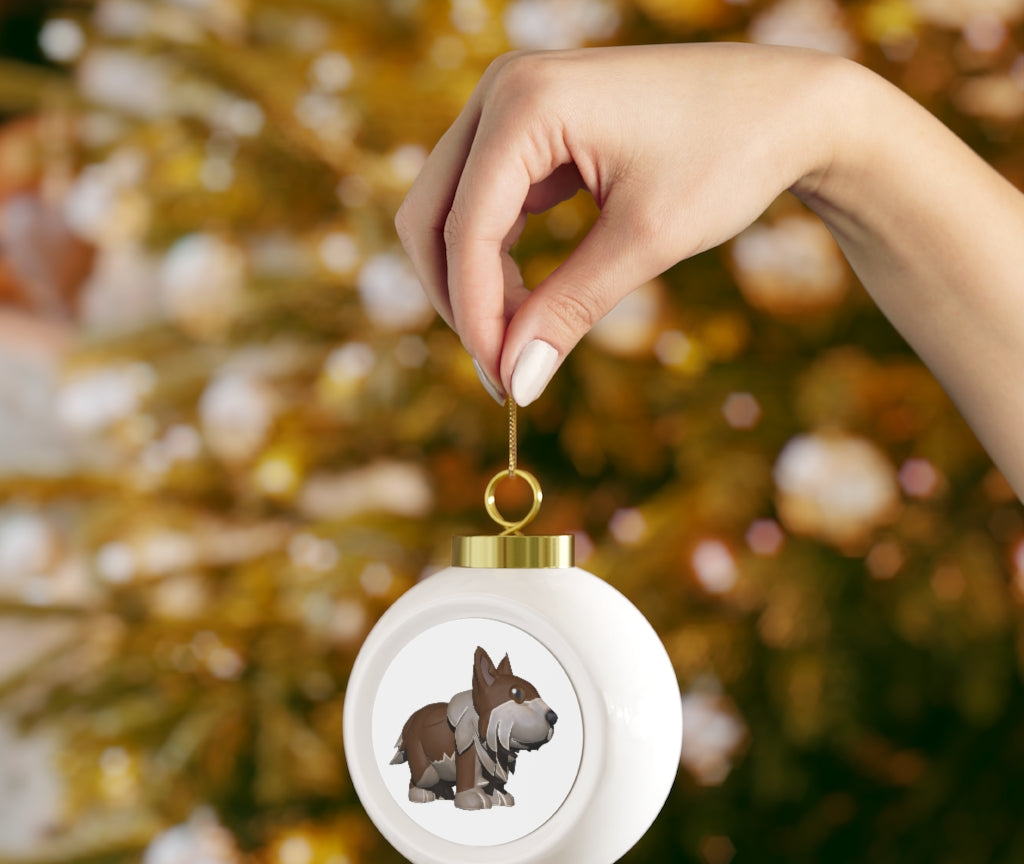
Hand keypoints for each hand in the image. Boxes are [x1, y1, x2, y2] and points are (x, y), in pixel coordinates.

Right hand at [395, 43, 843, 404]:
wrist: (787, 107)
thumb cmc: (728, 156)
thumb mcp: (645, 242)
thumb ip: (569, 310)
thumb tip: (517, 382)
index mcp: (525, 102)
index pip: (465, 230)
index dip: (476, 317)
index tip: (504, 383)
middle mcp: (502, 91)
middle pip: (430, 216)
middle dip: (459, 300)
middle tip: (502, 370)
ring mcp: (511, 105)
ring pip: (450, 213)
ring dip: (474, 283)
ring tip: (523, 341)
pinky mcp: (529, 129)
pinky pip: (484, 204)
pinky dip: (496, 259)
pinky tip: (530, 302)